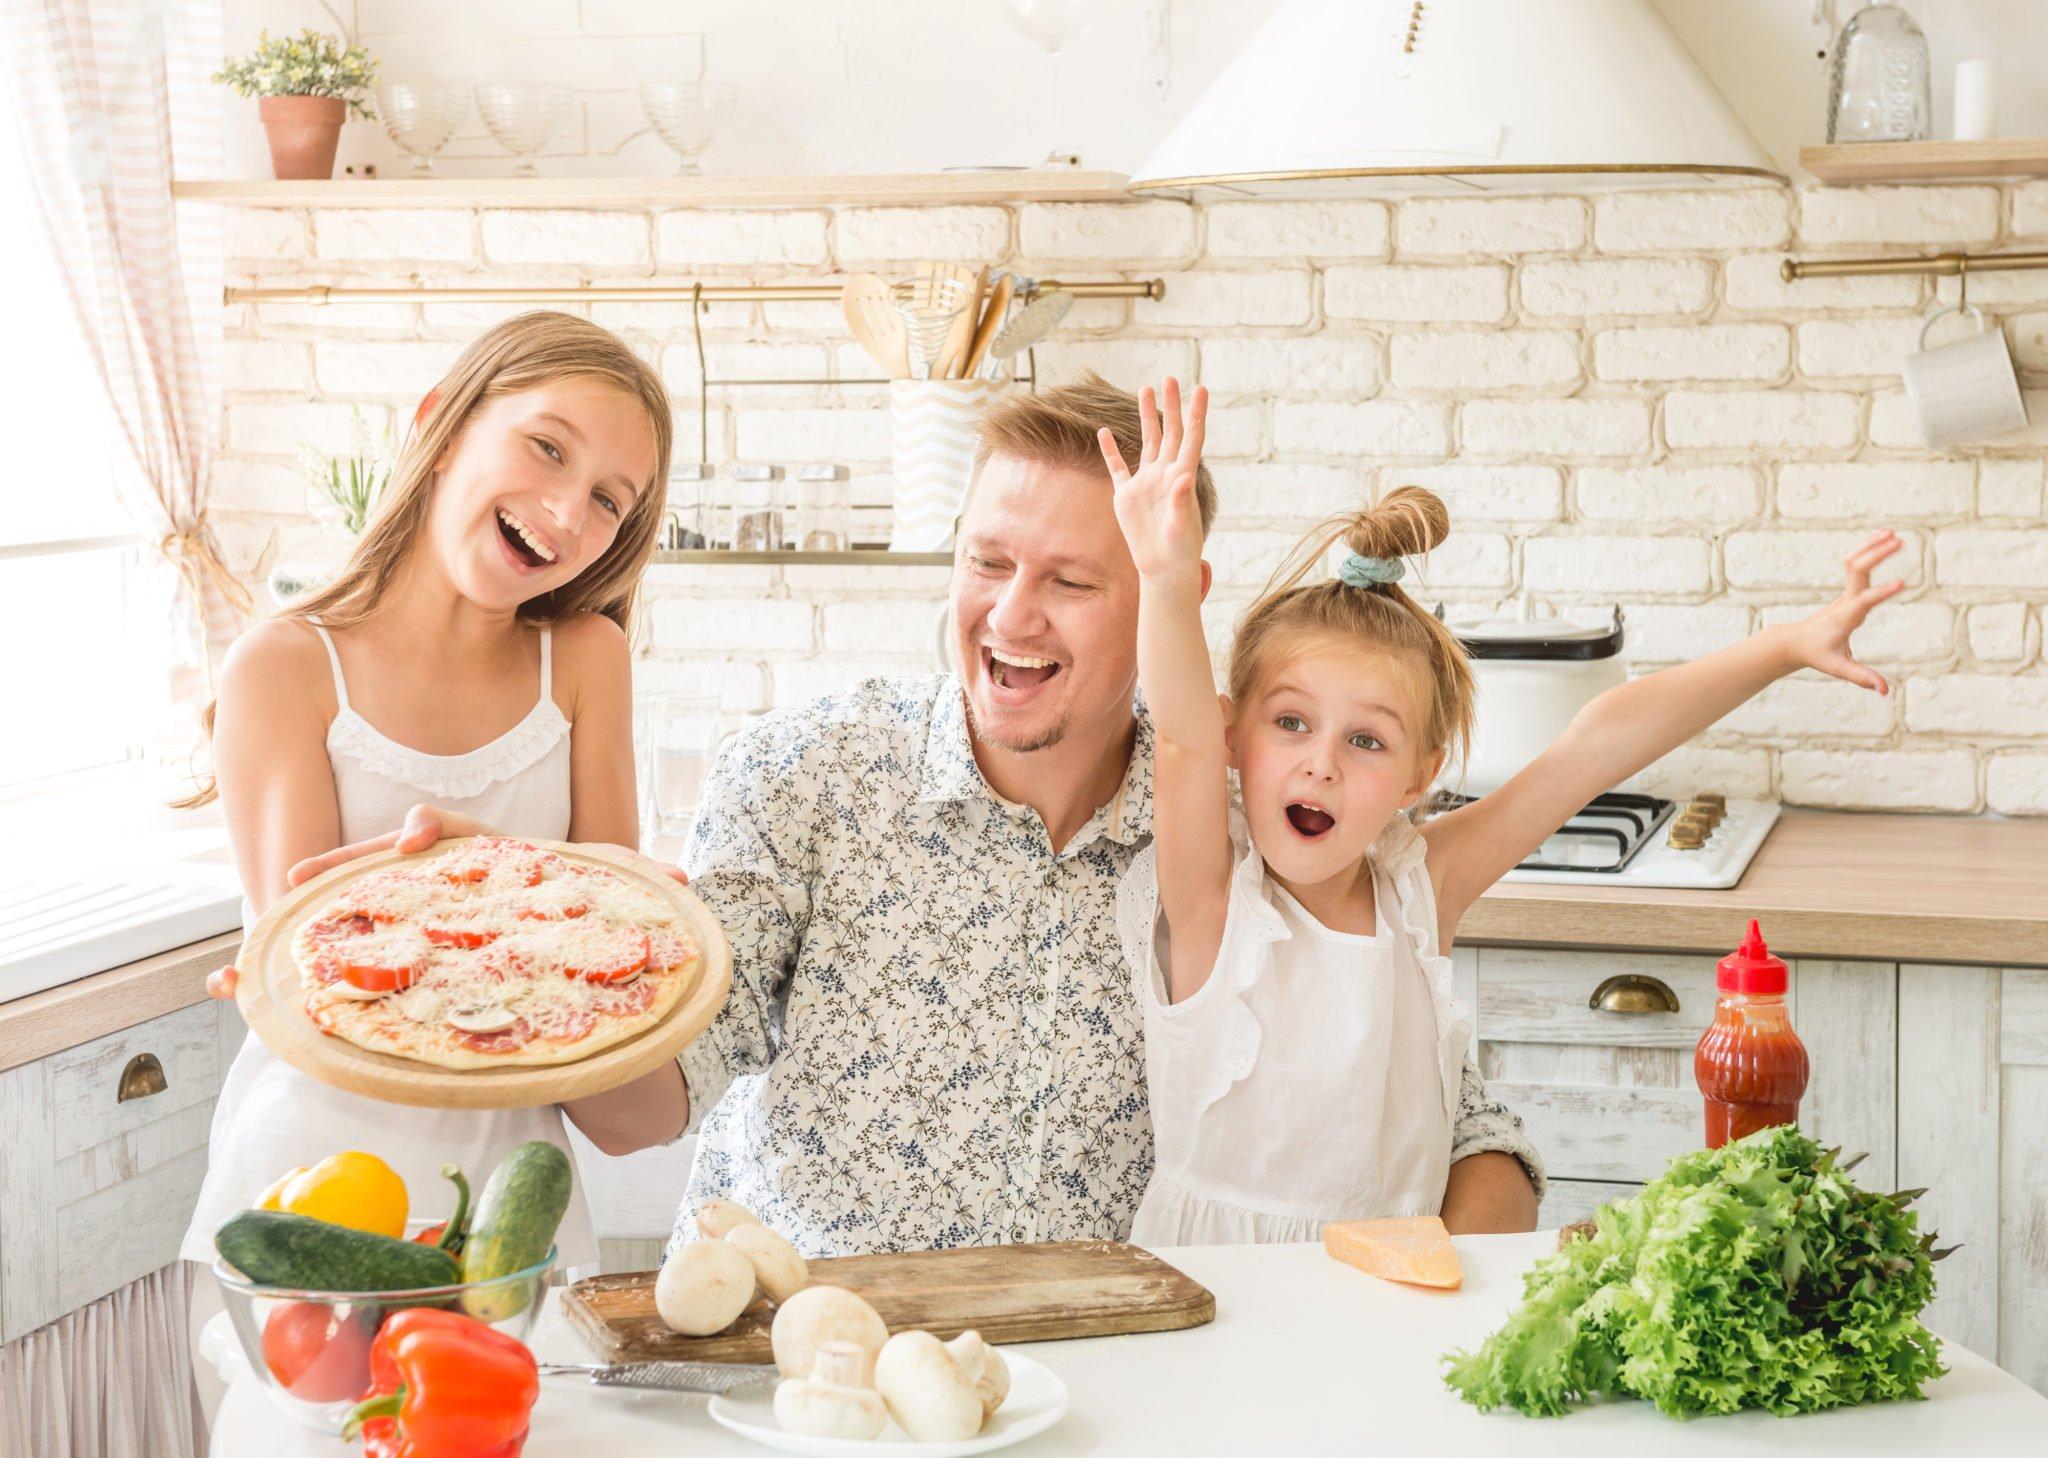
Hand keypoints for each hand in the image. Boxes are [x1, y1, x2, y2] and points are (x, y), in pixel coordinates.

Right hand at [205, 809, 689, 1000]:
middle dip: (334, 873)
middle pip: (375, 874)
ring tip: (236, 961)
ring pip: (342, 924)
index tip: (413, 834)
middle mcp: (441, 897)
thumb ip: (639, 885)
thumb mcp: (616, 907)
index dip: (427, 830)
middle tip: (297, 880)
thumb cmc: (598, 946)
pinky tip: (232, 988)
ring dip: (286, 936)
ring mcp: (415, 937)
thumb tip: (684, 879)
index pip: (448, 837)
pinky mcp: (400, 985)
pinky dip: (279, 983)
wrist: (597, 1020)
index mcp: (486, 866)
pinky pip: (333, 980)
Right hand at [1099, 377, 1207, 579]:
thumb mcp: (1182, 526)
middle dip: (1170, 405)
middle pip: (1170, 432)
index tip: (1201, 389)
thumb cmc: (1180, 549)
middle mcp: (1165, 474)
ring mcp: (1146, 482)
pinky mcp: (1126, 496)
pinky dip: (1110, 451)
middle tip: (1170, 378)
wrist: (1163, 568)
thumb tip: (1183, 476)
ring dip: (1146, 417)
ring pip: (1147, 441)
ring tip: (1145, 389)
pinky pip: (1117, 467)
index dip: (1196, 413)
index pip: (1191, 438)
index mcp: (1182, 477)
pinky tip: (1103, 432)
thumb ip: (1181, 501)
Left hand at [1779, 528, 1907, 693]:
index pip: (1864, 601)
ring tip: (1892, 532)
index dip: (1881, 592)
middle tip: (1899, 541)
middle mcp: (1845, 600)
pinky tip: (1883, 537)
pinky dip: (1869, 550)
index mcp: (1846, 617)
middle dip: (1876, 555)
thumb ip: (1860, 677)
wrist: (1794, 642)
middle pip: (1858, 571)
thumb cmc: (1816, 655)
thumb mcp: (1838, 668)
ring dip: (1872, 546)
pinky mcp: (1847, 590)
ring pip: (1855, 562)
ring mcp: (1845, 593)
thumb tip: (1885, 691)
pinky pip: (1856, 564)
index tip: (1902, 582)